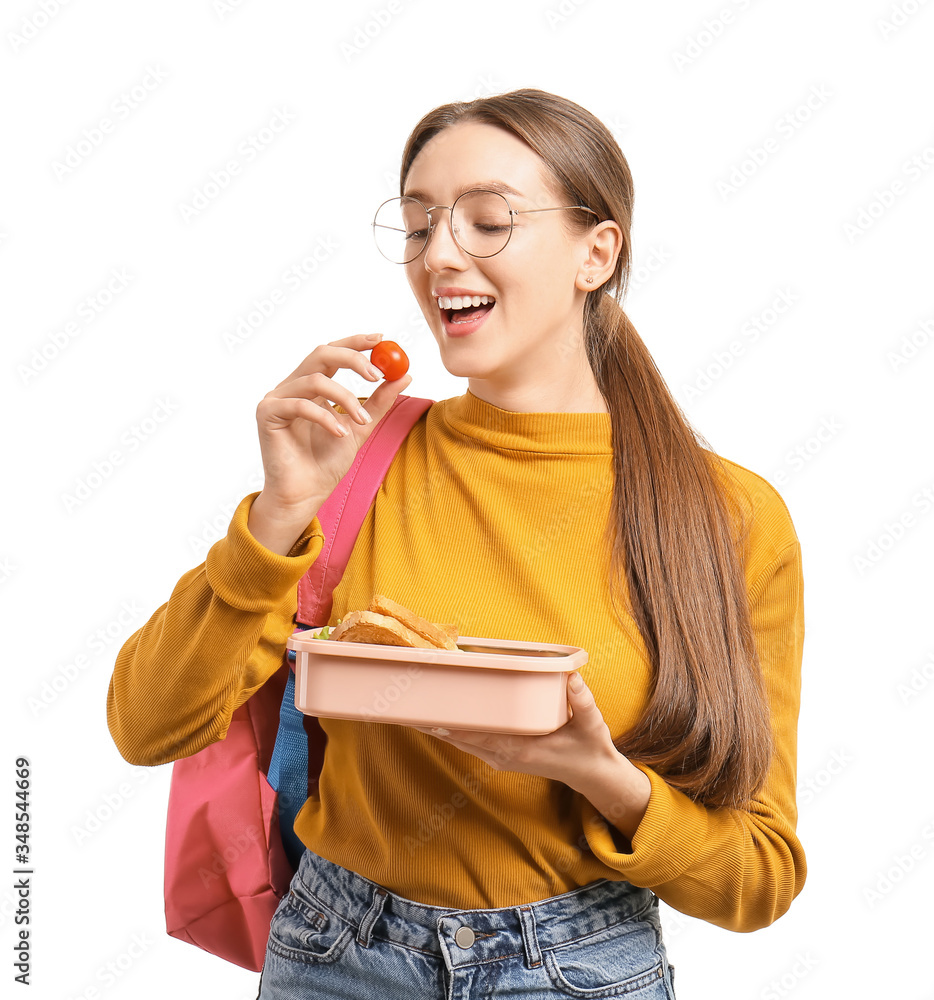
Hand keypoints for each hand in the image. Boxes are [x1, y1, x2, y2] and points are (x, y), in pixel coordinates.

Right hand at [253, 333, 412, 519]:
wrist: (306, 493)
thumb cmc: (327, 463)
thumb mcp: (361, 427)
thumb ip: (379, 402)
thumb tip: (405, 376)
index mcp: (312, 385)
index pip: (333, 352)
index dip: (356, 342)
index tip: (382, 339)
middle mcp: (293, 386)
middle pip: (321, 353)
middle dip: (353, 359)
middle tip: (377, 374)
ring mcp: (277, 398)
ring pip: (315, 380)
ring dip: (346, 398)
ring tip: (361, 422)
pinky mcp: (266, 413)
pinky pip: (300, 404)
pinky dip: (325, 418)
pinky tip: (339, 434)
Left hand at [409, 672, 621, 791]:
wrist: (591, 774)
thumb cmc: (589, 747)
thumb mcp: (592, 723)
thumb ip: (582, 700)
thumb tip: (572, 676)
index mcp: (521, 749)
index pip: (479, 736)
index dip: (453, 727)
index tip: (429, 716)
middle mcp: (505, 756)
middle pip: (461, 739)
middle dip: (435, 724)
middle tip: (408, 705)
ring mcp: (501, 758)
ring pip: (462, 742)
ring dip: (440, 727)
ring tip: (414, 710)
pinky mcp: (501, 755)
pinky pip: (471, 742)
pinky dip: (453, 731)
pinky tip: (439, 719)